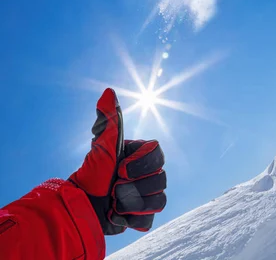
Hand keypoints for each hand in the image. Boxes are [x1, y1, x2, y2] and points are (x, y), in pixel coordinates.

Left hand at [69, 89, 165, 234]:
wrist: (80, 208)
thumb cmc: (91, 173)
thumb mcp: (101, 145)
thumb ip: (108, 119)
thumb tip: (108, 91)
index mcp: (139, 153)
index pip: (158, 153)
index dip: (142, 163)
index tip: (121, 168)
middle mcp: (145, 172)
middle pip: (160, 179)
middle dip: (134, 186)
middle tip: (114, 188)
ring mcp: (145, 194)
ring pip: (158, 200)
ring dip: (132, 203)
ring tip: (114, 202)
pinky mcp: (141, 216)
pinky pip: (150, 218)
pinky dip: (132, 218)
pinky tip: (118, 215)